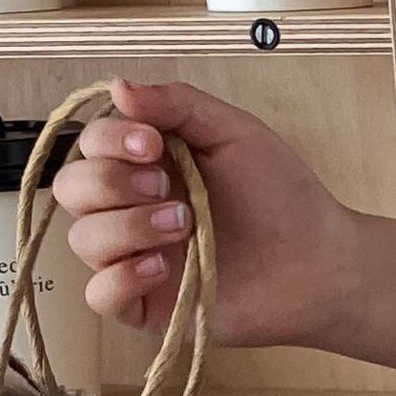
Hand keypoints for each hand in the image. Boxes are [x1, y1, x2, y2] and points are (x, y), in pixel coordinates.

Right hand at [52, 77, 363, 351]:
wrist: (322, 262)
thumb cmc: (284, 197)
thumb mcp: (234, 133)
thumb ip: (177, 104)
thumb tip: (116, 88)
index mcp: (145, 166)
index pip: (89, 146)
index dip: (108, 142)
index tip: (151, 146)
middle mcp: (132, 210)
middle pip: (72, 190)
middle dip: (110, 183)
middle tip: (168, 189)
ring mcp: (137, 259)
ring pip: (83, 241)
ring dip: (126, 227)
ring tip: (184, 225)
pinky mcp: (151, 307)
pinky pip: (100, 296)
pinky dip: (120, 278)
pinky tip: (163, 267)